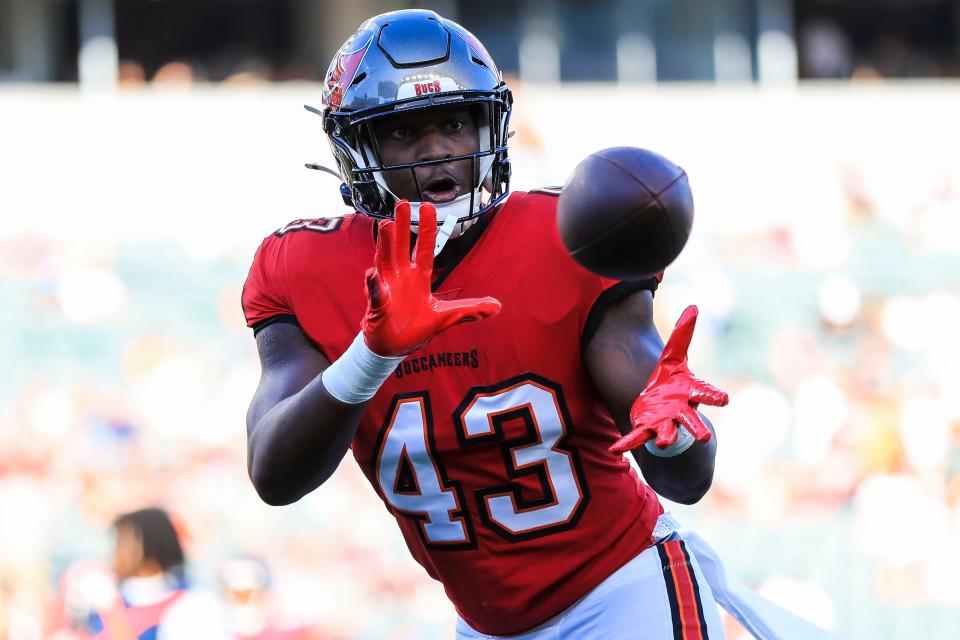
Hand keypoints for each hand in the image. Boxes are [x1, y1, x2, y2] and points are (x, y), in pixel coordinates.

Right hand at [361, 200, 501, 356]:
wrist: (394, 348)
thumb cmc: (416, 328)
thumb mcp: (447, 317)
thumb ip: (470, 310)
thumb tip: (497, 307)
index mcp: (419, 277)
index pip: (425, 248)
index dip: (427, 228)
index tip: (427, 207)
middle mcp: (402, 277)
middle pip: (402, 246)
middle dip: (403, 226)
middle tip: (403, 204)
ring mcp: (388, 288)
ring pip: (386, 261)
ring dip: (386, 244)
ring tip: (387, 225)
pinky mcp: (378, 305)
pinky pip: (376, 293)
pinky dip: (374, 284)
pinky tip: (372, 274)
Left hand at [609, 305, 728, 453]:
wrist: (660, 407)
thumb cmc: (671, 381)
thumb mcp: (674, 357)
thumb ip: (682, 335)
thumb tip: (693, 307)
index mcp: (689, 392)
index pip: (705, 394)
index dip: (714, 397)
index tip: (724, 400)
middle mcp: (680, 411)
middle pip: (691, 420)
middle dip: (697, 428)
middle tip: (705, 437)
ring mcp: (663, 422)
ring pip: (667, 433)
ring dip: (665, 437)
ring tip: (663, 442)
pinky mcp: (644, 428)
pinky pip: (636, 438)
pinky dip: (627, 443)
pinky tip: (615, 447)